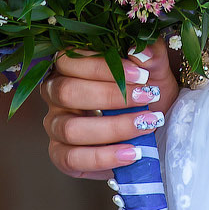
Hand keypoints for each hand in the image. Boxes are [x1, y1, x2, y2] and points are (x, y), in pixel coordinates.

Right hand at [41, 46, 179, 179]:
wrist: (150, 128)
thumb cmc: (145, 93)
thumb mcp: (154, 72)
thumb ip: (152, 56)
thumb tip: (142, 51)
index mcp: (68, 66)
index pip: (72, 60)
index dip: (105, 67)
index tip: (141, 75)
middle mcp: (54, 93)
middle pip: (67, 92)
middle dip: (110, 96)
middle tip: (147, 98)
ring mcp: (55, 125)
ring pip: (70, 128)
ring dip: (113, 128)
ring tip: (145, 125)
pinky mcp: (60, 155)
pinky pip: (72, 158)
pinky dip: (104, 157)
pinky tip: (132, 153)